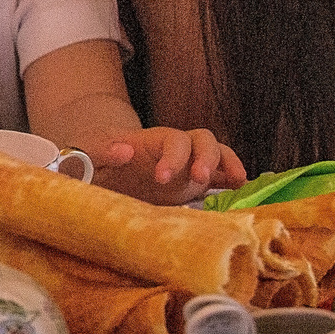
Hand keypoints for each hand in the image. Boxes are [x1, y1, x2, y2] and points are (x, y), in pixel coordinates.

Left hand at [87, 127, 245, 204]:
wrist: (102, 167)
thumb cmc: (96, 158)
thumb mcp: (89, 152)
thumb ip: (101, 150)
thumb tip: (124, 151)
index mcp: (153, 140)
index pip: (174, 140)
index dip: (173, 157)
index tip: (161, 178)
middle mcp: (177, 149)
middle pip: (204, 141)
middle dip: (207, 158)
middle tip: (200, 180)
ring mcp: (189, 165)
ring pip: (219, 155)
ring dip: (230, 165)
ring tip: (238, 183)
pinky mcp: (194, 183)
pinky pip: (221, 177)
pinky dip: (234, 181)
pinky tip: (244, 193)